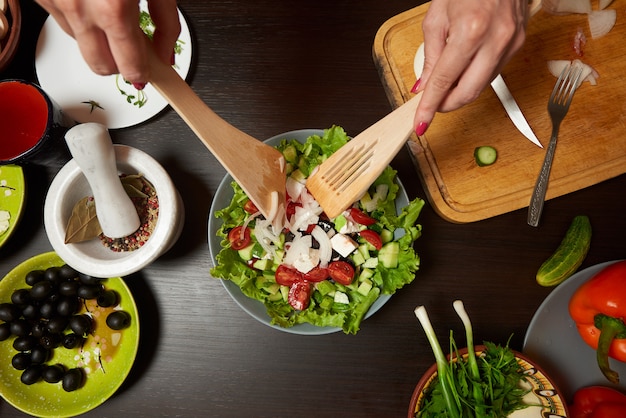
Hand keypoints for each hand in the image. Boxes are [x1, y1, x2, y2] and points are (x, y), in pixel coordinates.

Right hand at [35, 0, 179, 84]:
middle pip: (100, 66)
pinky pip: (63, 21)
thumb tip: (166, 56)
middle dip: (118, 64)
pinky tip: (89, 1)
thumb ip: (167, 24)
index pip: (130, 66)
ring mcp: (57, 1)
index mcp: (113, 9)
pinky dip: (79, 18)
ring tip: (108, 11)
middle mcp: (80, 8)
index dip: (141, 74)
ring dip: (97, 39)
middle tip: (129, 47)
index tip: (145, 75)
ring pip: (80, 45)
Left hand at [413, 0, 528, 135]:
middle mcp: (495, 39)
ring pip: (483, 85)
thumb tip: (424, 85)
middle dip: (447, 105)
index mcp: (470, 31)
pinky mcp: (520, 43)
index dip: (430, 105)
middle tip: (432, 106)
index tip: (421, 121)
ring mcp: (512, 42)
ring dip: (461, 91)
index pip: (445, 80)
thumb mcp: (437, 17)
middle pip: (469, 92)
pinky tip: (464, 69)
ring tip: (446, 83)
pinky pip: (494, 71)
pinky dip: (475, 76)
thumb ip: (431, 56)